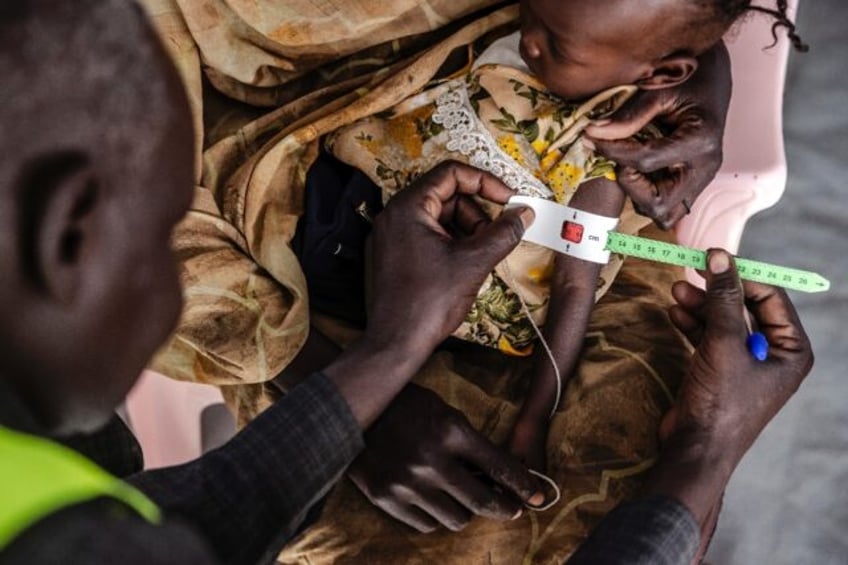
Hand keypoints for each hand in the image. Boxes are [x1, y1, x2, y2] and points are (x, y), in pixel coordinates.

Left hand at [324, 161, 532, 427]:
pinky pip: (427, 236)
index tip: (508, 200)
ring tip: (481, 256)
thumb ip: (502, 233)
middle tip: (496, 237)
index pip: (451, 173)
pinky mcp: (393, 256)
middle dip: (476, 213)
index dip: (485, 182)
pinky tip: (465, 266)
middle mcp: (394, 215)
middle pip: (446, 196)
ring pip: (438, 218)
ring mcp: (391, 236)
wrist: (395, 343)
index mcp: (408, 207)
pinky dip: (450, 243)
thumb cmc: (429, 301)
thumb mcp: (474, 263)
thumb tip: (524, 214)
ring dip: (466, 230)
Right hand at [348, 384, 544, 531]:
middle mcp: (431, 460)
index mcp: (450, 431)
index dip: (524, 486)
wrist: (348, 408)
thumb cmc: (405, 405)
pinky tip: (435, 501)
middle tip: (513, 509)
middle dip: (505, 508)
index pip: (499, 467)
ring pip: (456, 519)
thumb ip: (469, 443)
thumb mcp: (442, 411)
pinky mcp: (385, 498)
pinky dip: (436, 516)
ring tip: (466, 500)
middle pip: (482, 501)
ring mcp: (406, 483)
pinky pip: (426, 524)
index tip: (538, 497)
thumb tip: (499, 477)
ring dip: (467, 512)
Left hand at [584, 42, 731, 228]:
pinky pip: (669, 205)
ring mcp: (702, 178)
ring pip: (665, 213)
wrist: (714, 74)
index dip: (612, 152)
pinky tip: (641, 170)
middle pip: (659, 205)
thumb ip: (629, 115)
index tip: (591, 138)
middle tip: (620, 160)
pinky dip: (649, 194)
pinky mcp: (695, 182)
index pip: (645, 161)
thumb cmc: (692, 76)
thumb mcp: (660, 89)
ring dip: (640, 195)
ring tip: (631, 165)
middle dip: (632, 187)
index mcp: (700, 141)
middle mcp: (705, 167)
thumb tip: (595, 133)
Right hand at [664, 249, 813, 457]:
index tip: (712, 259)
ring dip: (700, 306)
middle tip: (690, 272)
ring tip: (676, 291)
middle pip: (744, 308)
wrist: (695, 449)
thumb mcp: (724, 344)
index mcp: (791, 350)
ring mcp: (744, 365)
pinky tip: (674, 312)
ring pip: (723, 322)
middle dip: (716, 291)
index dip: (741, 276)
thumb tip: (719, 255)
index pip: (770, 298)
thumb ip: (723, 298)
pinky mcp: (719, 372)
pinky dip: (693, 324)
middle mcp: (773, 356)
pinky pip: (709, 339)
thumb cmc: (721, 401)